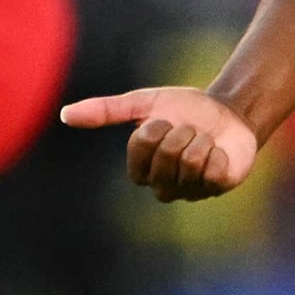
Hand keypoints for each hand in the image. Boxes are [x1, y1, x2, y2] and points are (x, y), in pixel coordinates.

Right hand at [60, 86, 259, 201]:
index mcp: (141, 170)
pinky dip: (218, 152)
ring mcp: (191, 191)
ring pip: (190, 163)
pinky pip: (212, 171)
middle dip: (181, 133)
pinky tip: (220, 151)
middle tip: (189, 130)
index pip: (139, 150)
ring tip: (204, 138)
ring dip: (200, 140)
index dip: (154, 130)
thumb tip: (64, 114)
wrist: (229, 111)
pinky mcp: (217, 188)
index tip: (165, 121)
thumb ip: (107, 111)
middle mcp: (163, 187)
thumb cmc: (184, 109)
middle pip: (166, 157)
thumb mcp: (145, 103)